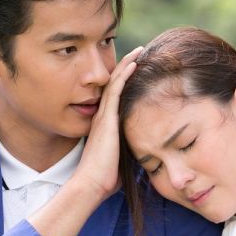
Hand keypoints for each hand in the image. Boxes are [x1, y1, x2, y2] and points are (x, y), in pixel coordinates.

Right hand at [74, 46, 142, 199]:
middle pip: (114, 84)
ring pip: (115, 82)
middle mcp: (102, 117)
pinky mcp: (106, 118)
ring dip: (127, 65)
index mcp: (104, 126)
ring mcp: (103, 116)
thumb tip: (144, 155)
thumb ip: (129, 152)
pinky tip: (134, 63)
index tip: (137, 70)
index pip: (115, 97)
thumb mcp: (121, 161)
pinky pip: (116, 90)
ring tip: (139, 51)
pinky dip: (125, 75)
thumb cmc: (105, 178)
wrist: (91, 184)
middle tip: (138, 53)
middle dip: (125, 67)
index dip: (125, 81)